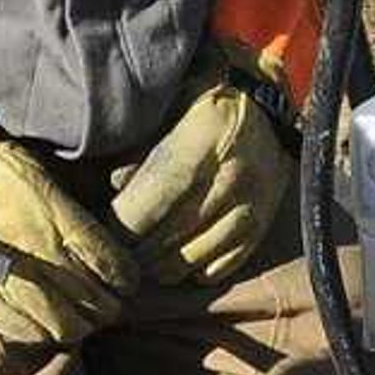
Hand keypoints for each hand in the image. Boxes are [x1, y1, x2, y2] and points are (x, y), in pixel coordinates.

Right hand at [0, 117, 141, 346]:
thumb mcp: (46, 177)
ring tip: (75, 321)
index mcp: (61, 221)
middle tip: (105, 307)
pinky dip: (40, 334)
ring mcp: (9, 279)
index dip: (125, 282)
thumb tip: (101, 244)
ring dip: (75, 328)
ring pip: (61, 327)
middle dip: (105, 310)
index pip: (112, 269)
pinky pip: (22, 331)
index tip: (125, 284)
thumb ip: (74, 216)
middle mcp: (41, 254)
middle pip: (93, 305)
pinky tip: (43, 325)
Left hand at [106, 72, 296, 288]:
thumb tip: (115, 185)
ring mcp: (251, 208)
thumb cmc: (206, 103)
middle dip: (133, 251)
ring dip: (159, 266)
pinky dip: (192, 270)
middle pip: (166, 240)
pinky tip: (178, 254)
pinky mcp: (262, 229)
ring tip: (143, 254)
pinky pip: (217, 271)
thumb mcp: (171, 105)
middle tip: (117, 245)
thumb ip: (141, 147)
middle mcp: (232, 179)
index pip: (151, 203)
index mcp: (203, 140)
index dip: (120, 223)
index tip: (104, 225)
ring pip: (189, 263)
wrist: (270, 108)